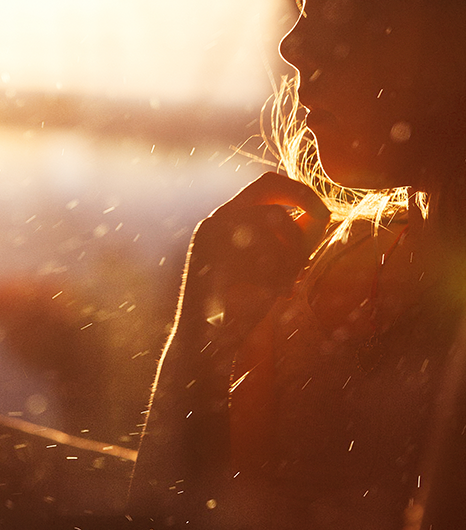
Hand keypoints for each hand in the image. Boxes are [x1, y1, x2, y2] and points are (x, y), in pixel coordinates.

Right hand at [181, 172, 330, 339]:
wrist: (206, 344)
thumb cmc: (242, 306)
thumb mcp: (276, 267)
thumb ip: (296, 241)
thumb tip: (320, 215)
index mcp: (229, 216)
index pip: (268, 185)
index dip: (301, 192)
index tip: (324, 214)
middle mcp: (216, 220)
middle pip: (272, 202)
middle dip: (299, 228)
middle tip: (305, 258)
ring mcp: (210, 239)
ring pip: (271, 231)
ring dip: (289, 260)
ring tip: (285, 286)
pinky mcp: (210, 260)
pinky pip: (261, 260)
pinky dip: (276, 279)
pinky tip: (272, 296)